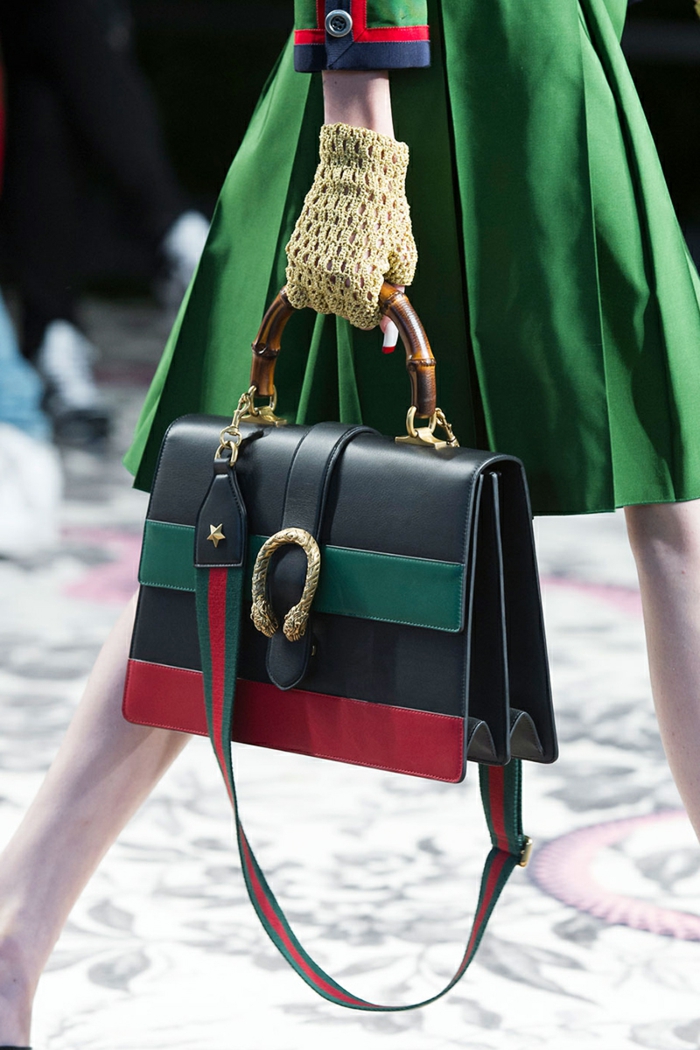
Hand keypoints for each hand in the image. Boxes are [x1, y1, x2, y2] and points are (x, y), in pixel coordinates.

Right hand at [285, 124, 416, 329]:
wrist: (355, 172)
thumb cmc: (386, 212)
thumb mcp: (402, 254)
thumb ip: (395, 293)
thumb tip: (387, 331)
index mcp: (359, 285)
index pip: (364, 321)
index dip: (375, 308)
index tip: (378, 288)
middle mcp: (330, 281)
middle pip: (342, 312)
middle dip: (355, 299)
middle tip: (364, 268)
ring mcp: (308, 268)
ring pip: (320, 302)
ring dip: (332, 291)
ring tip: (345, 261)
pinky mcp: (295, 255)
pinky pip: (300, 286)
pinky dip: (313, 280)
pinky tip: (327, 261)